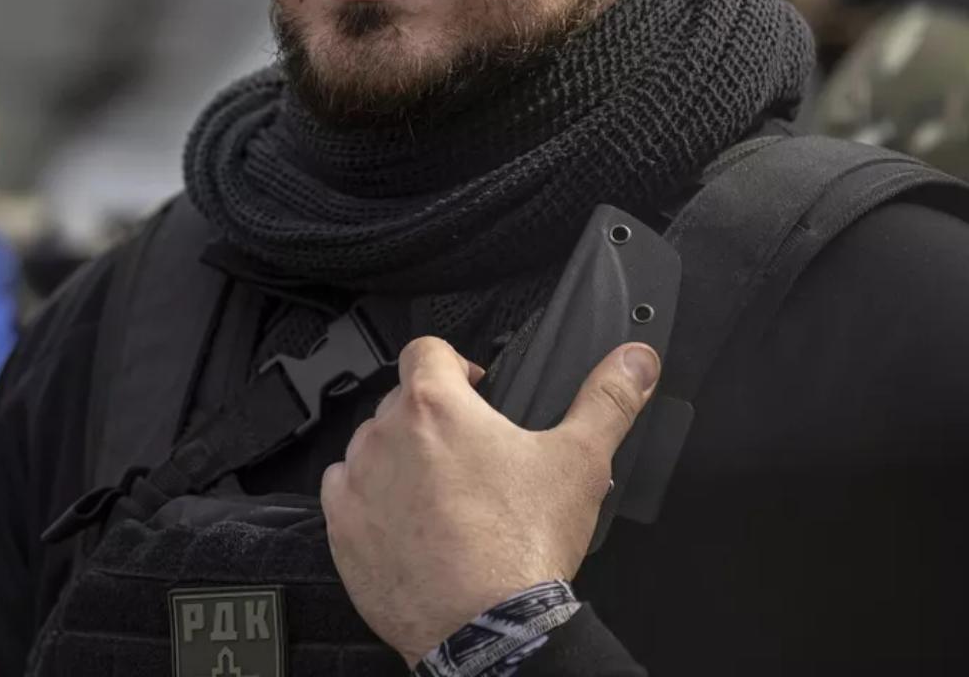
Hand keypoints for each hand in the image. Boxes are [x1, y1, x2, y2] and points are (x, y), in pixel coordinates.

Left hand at [320, 334, 659, 666]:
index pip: (427, 348)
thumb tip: (636, 360)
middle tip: (469, 452)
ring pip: (372, 444)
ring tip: (441, 491)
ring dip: (399, 455)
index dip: (454, 360)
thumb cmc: (523, 548)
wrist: (487, 631)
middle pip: (402, 399)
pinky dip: (370, 498)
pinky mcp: (343, 529)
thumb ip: (608, 398)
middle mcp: (387, 434)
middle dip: (434, 415)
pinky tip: (407, 520)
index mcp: (437, 405)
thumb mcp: (581, 460)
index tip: (474, 384)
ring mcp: (360, 481)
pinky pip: (345, 491)